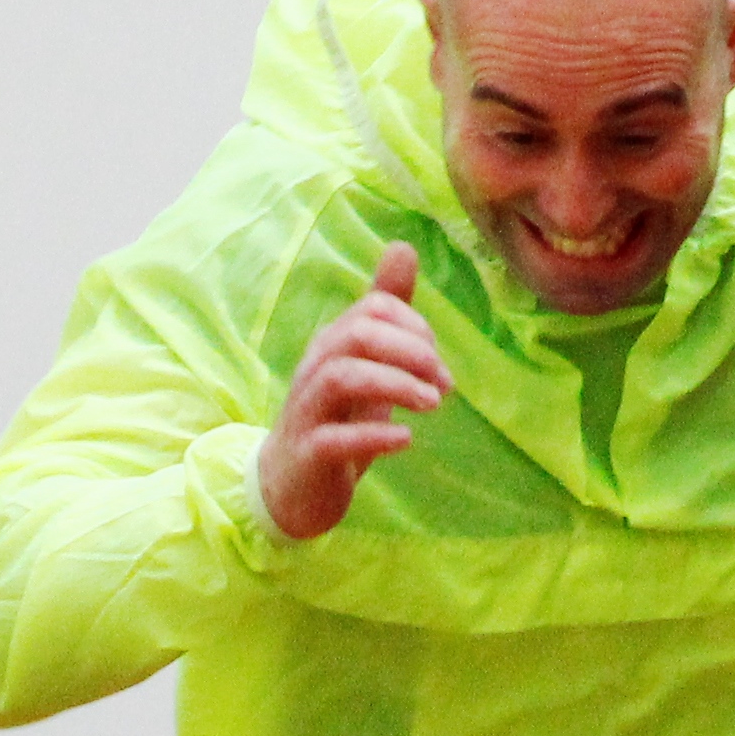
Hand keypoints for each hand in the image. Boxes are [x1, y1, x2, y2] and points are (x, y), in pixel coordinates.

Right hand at [253, 243, 446, 543]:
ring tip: (432, 404)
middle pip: (357, 334)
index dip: (414, 328)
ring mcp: (307, 412)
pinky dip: (374, 437)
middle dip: (410, 351)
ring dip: (396, 386)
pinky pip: (334, 439)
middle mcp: (315, 370)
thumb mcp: (365, 362)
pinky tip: (406, 440)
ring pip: (342, 378)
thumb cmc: (335, 420)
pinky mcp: (308, 454)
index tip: (437, 363)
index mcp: (332, 344)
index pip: (373, 310)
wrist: (290, 488)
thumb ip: (385, 312)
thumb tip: (403, 247)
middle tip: (444, 383)